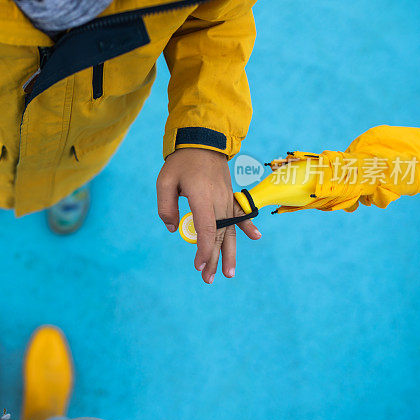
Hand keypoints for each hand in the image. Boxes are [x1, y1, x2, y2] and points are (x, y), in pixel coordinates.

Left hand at [156, 147, 261, 283]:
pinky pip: (240, 214)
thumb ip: (166, 207)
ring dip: (230, 252)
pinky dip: (247, 226)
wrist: (203, 140)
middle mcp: (218, 200)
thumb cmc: (181, 162)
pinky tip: (255, 238)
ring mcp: (226, 198)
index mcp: (202, 198)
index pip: (206, 229)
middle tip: (209, 279)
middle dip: (214, 259)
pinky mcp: (230, 196)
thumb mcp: (164, 182)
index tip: (200, 265)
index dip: (205, 250)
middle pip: (218, 235)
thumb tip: (172, 228)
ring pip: (230, 230)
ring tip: (229, 273)